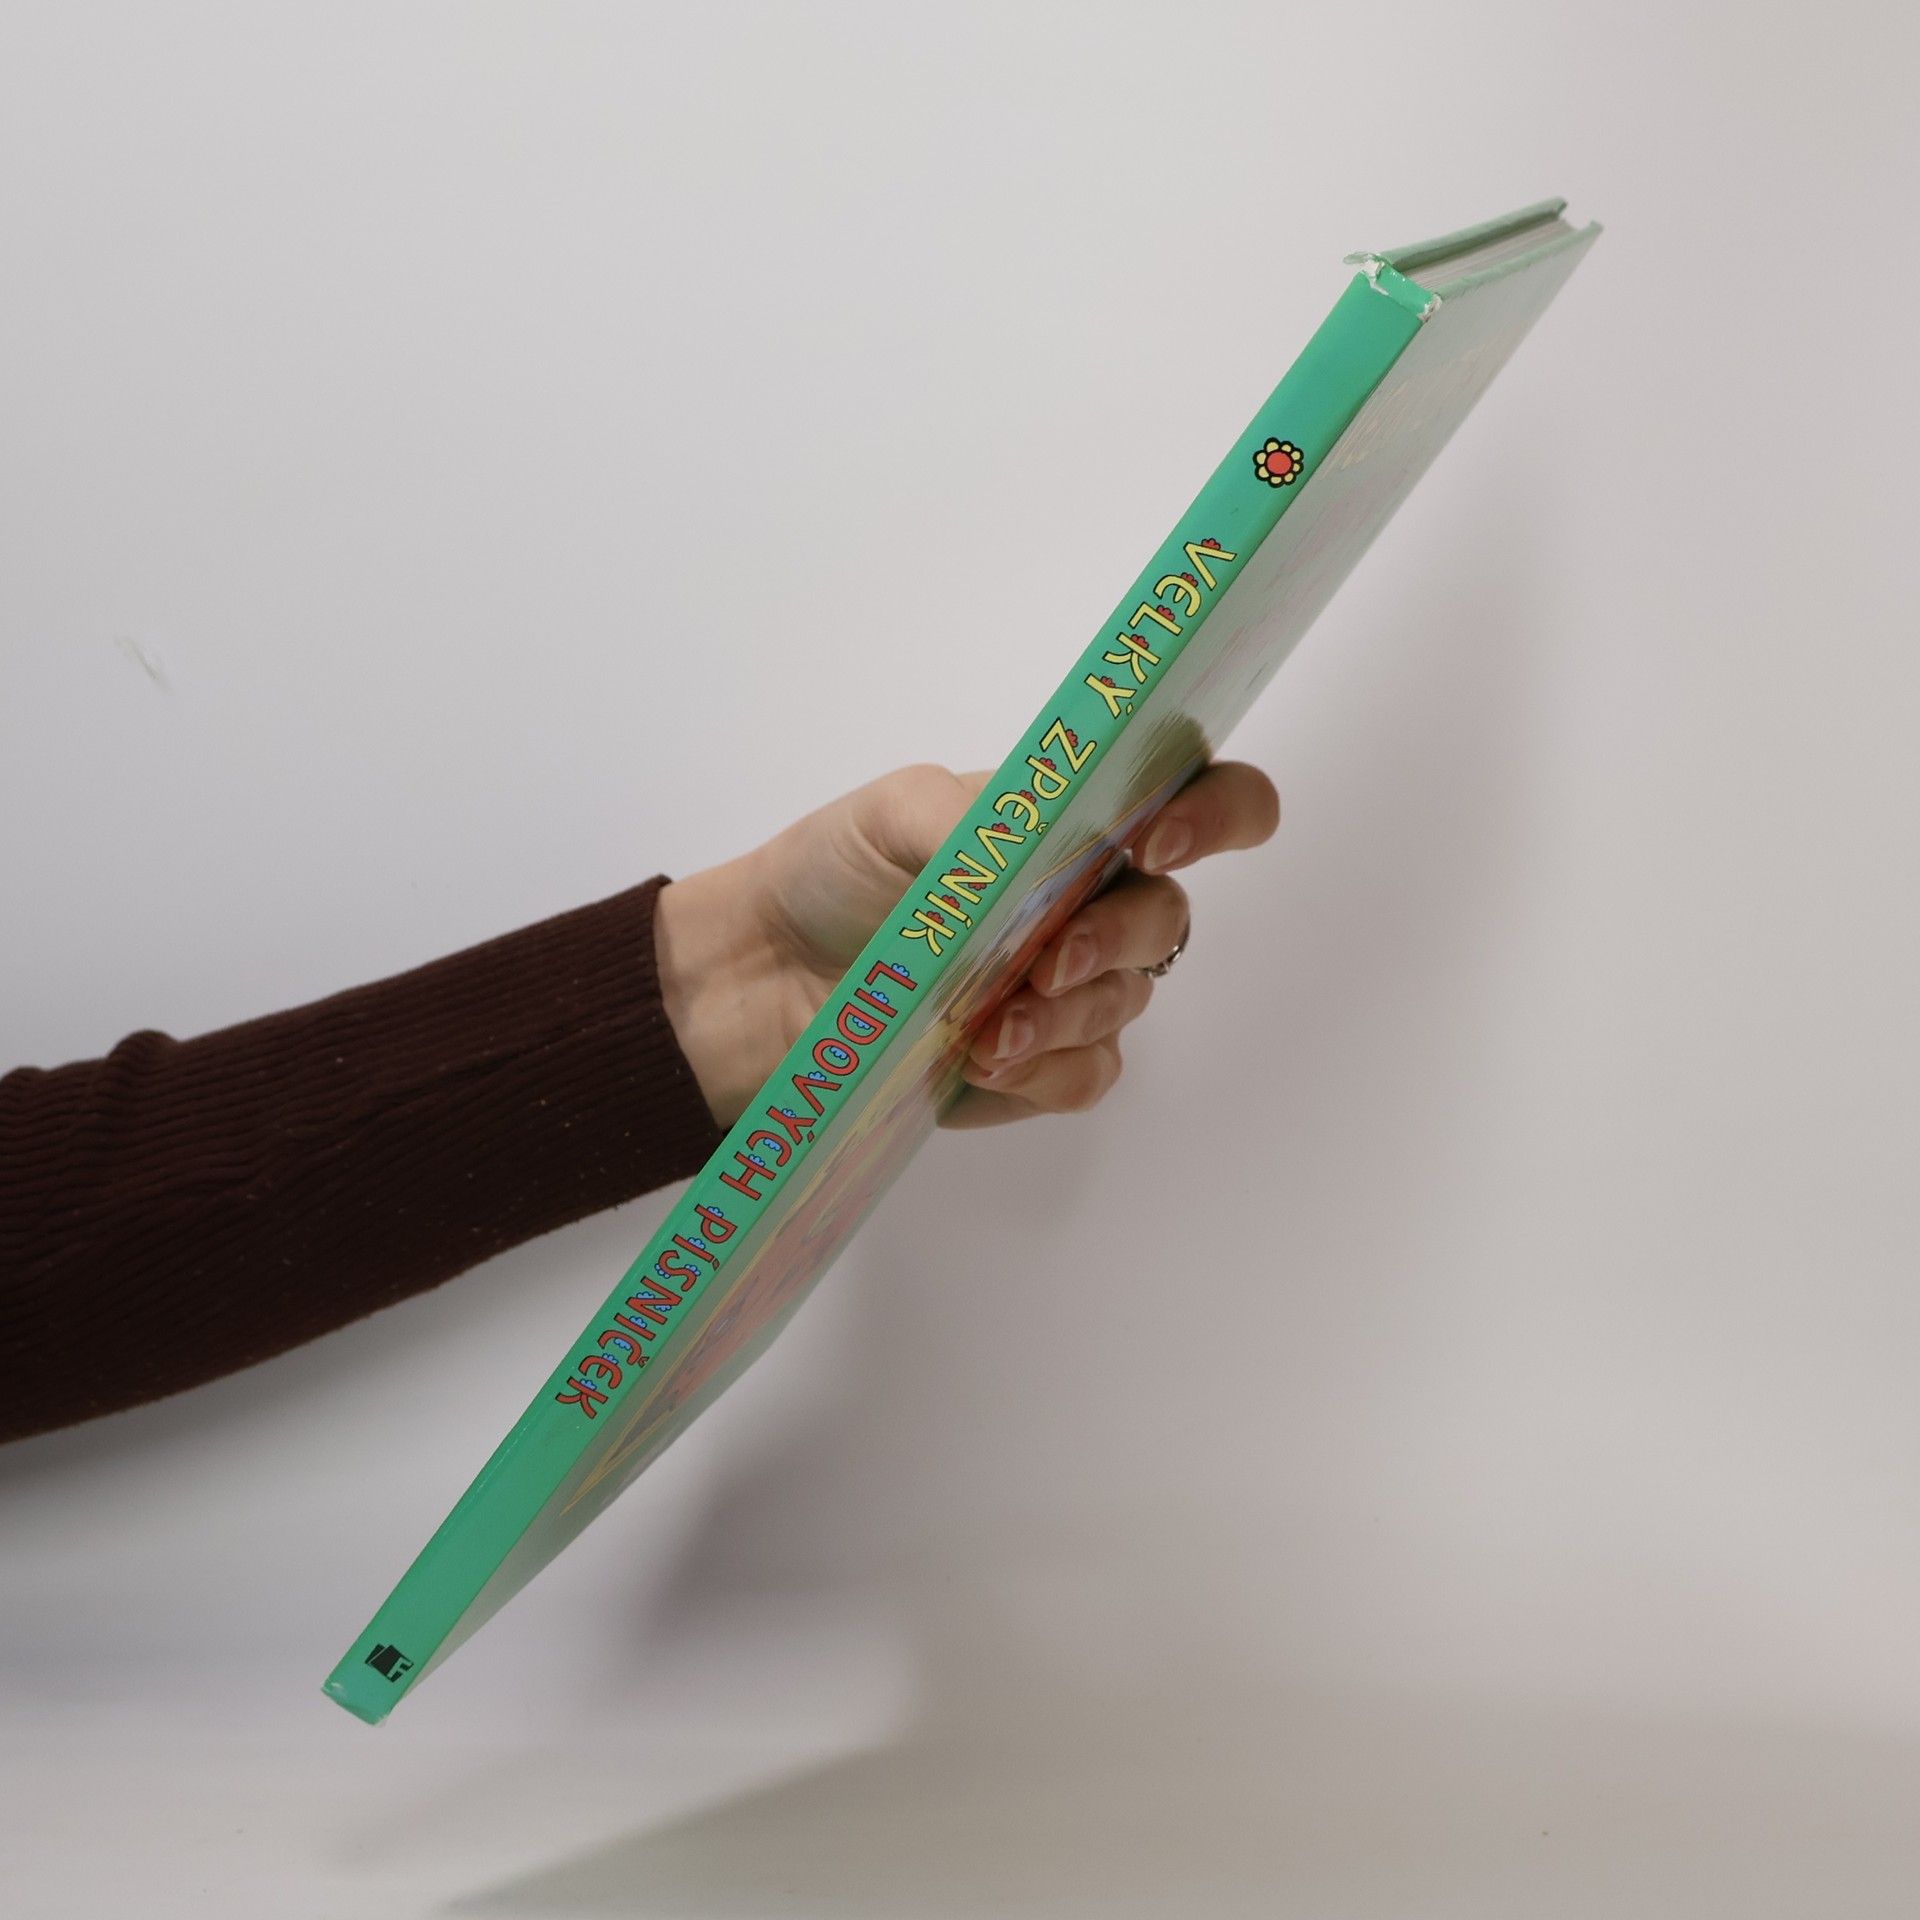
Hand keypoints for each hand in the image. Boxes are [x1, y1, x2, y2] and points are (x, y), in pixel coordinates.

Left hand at [654, 760, 1279, 1128]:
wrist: (762, 977)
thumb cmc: (833, 875)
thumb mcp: (893, 813)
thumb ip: (979, 816)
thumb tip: (1038, 841)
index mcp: (1076, 823)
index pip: (1203, 798)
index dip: (1215, 812)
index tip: (1156, 836)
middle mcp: (1091, 904)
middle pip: (1167, 918)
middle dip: (1115, 939)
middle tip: (1048, 960)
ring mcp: (1071, 990)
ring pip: (1125, 1004)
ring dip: (1061, 1016)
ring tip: (986, 1029)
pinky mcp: (1042, 1066)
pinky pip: (1090, 1074)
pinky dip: (1044, 1070)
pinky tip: (982, 1063)